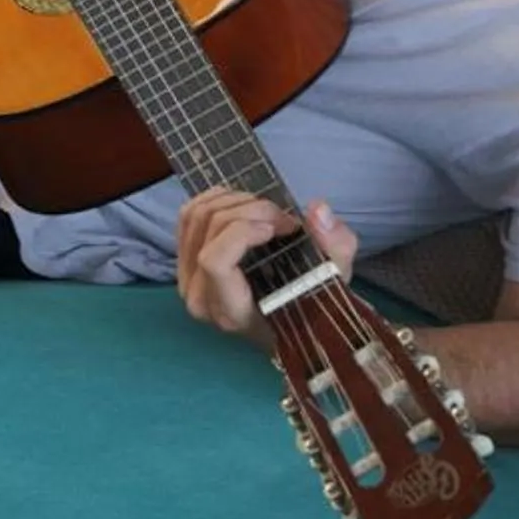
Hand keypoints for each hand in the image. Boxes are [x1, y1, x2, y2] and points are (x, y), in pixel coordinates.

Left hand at [176, 188, 358, 344]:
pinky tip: (244, 206)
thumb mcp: (333, 282)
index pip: (215, 261)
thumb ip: (335, 248)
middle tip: (284, 216)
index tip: (279, 226)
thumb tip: (316, 209)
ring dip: (236, 200)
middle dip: (251, 209)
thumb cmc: (307, 305)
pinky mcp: (183, 260)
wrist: (284, 320)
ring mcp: (186, 279)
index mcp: (231, 312)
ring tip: (268, 211)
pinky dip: (217, 199)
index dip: (242, 231)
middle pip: (209, 228)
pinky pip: (188, 214)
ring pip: (197, 215)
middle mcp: (200, 298)